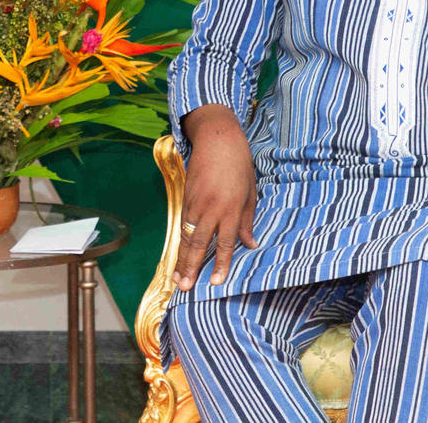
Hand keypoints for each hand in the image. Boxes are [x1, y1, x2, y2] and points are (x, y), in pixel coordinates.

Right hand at [171, 104, 258, 291]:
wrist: (217, 139)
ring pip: (187, 236)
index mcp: (231, 209)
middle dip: (191, 267)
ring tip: (176, 277)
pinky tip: (178, 254)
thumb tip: (250, 244)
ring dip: (181, 258)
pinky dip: (180, 241)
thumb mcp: (250, 193)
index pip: (224, 243)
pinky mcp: (186, 196)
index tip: (215, 283)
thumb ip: (248, 221)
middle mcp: (211, 209)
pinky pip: (183, 224)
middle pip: (199, 244)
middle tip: (184, 287)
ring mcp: (195, 203)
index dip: (219, 265)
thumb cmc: (239, 164)